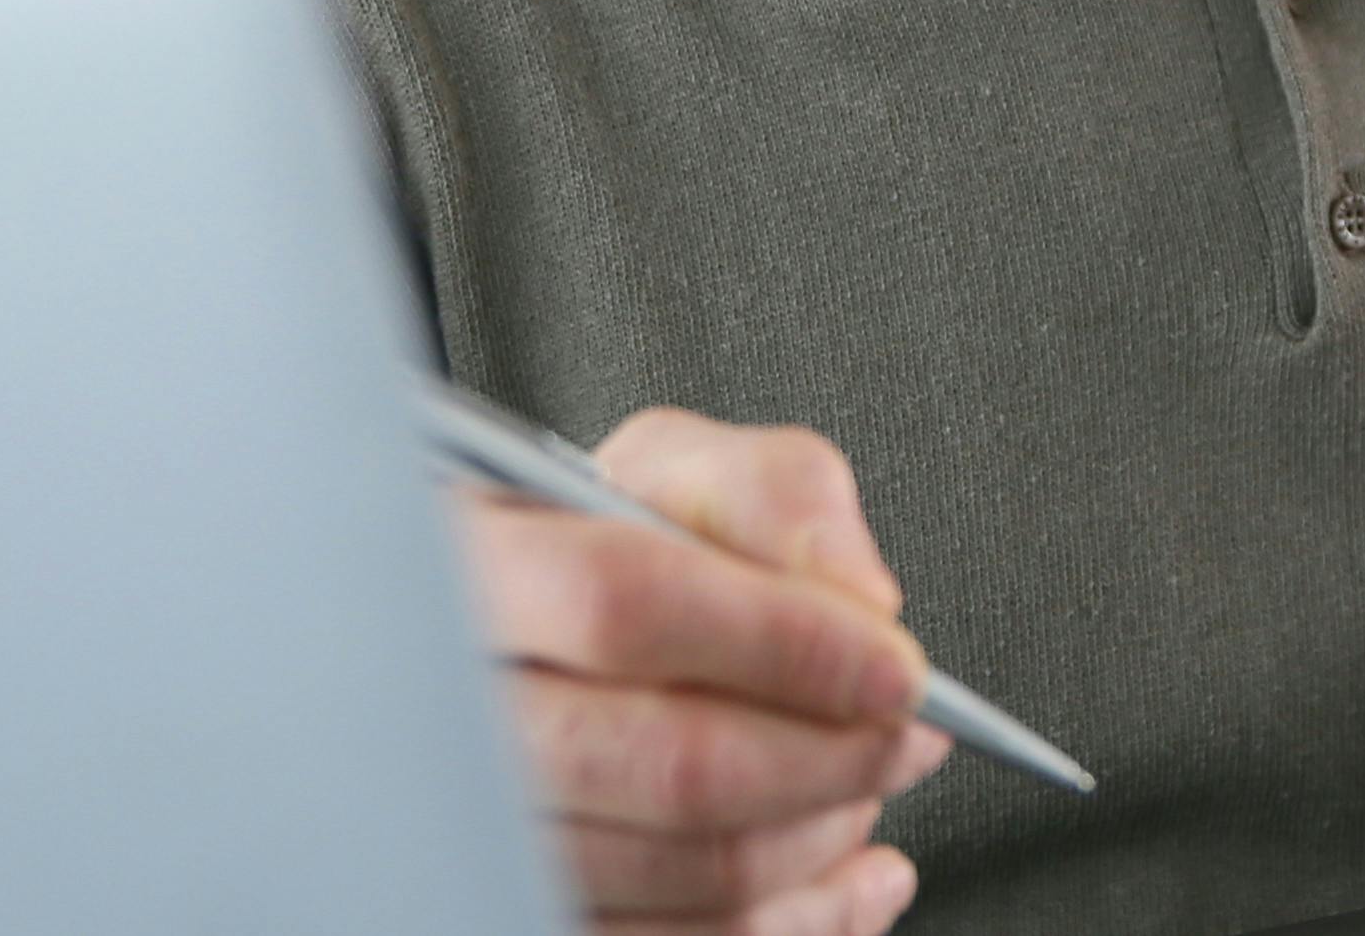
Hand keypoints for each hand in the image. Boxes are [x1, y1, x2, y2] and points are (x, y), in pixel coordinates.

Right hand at [455, 408, 952, 934]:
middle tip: (908, 732)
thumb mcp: (677, 473)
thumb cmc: (599, 553)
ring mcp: (480, 835)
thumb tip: (858, 596)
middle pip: (669, 761)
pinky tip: (847, 871)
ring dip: (823, 833)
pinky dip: (804, 919)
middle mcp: (456, 710)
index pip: (624, 602)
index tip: (895, 668)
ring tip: (866, 781)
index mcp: (474, 565)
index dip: (784, 641)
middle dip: (831, 753)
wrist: (534, 641)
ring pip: (687, 870)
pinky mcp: (528, 914)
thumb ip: (776, 494)